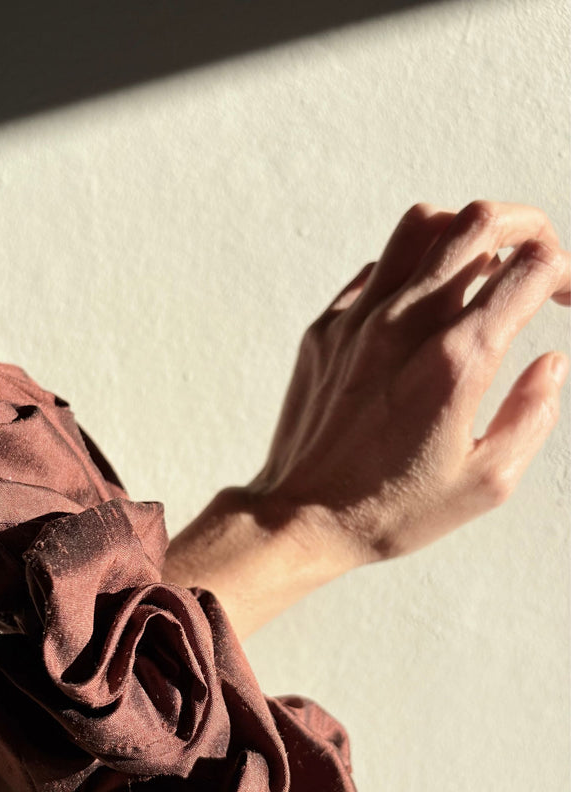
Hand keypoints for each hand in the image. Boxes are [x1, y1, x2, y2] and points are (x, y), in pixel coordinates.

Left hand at [246, 201, 569, 566]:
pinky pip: (376, 268)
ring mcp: (358, 320)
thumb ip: (532, 415)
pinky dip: (411, 270)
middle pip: (478, 221)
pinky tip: (422, 307)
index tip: (565, 297)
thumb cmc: (391, 510)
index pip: (529, 268)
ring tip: (480, 269)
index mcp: (455, 363)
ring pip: (420, 224)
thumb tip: (552, 362)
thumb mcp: (485, 483)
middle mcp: (404, 325)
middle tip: (539, 253)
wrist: (299, 518)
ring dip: (464, 234)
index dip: (564, 272)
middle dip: (528, 224)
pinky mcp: (326, 328)